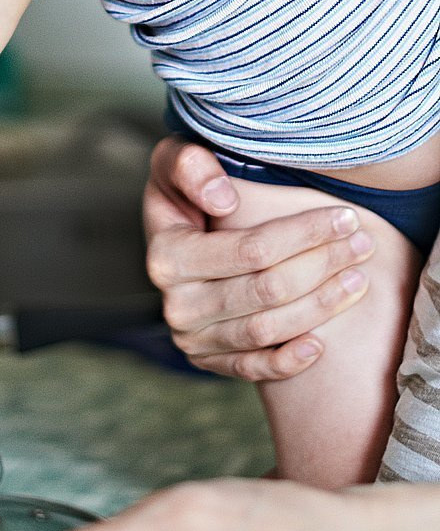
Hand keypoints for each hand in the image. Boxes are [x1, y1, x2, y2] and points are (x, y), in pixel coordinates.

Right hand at [145, 137, 374, 380]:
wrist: (172, 232)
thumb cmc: (185, 190)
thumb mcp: (176, 161)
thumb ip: (190, 166)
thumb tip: (223, 199)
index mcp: (167, 256)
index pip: (251, 250)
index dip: (304, 235)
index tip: (345, 217)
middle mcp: (176, 303)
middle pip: (267, 290)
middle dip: (323, 266)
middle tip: (363, 244)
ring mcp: (190, 337)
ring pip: (266, 330)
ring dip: (320, 306)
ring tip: (359, 280)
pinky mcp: (205, 359)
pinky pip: (250, 369)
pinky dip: (287, 362)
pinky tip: (321, 344)